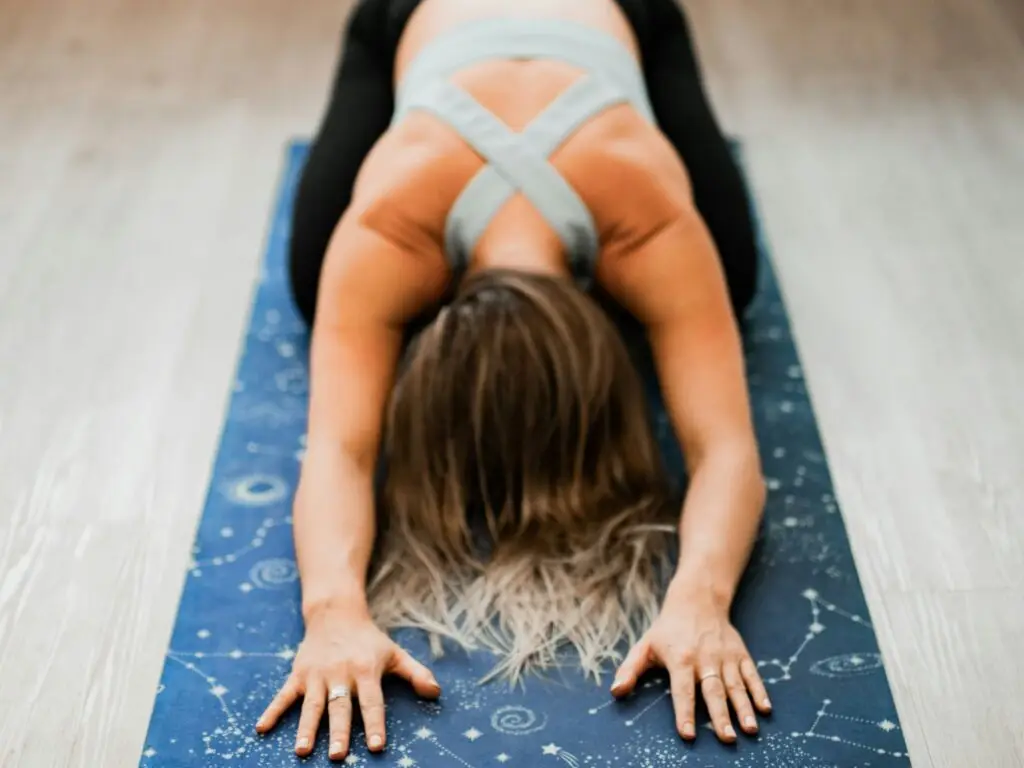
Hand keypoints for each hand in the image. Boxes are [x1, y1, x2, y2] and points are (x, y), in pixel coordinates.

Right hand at [255, 609, 440, 760]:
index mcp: (366, 670)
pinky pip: (283, 695)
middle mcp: (340, 673)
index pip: (372, 702)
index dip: (375, 724)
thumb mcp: (394, 653)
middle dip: (339, 731)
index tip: (377, 746)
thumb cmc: (369, 640)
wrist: (336, 613)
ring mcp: (317, 674)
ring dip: (307, 727)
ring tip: (303, 750)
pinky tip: (261, 729)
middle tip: (338, 756)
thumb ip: (416, 673)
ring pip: (311, 704)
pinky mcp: (298, 674)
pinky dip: (272, 711)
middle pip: (340, 707)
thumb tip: (436, 692)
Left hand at [610, 587, 770, 743]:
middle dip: (720, 716)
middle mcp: (705, 658)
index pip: (682, 690)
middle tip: (727, 739)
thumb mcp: (645, 646)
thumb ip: (630, 670)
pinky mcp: (740, 654)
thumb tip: (616, 692)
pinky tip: (765, 709)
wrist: (697, 600)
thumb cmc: (667, 629)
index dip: (684, 711)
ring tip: (749, 729)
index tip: (688, 734)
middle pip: (713, 690)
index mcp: (680, 658)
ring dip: (743, 708)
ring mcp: (725, 656)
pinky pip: (752, 674)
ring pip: (735, 685)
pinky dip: (759, 691)